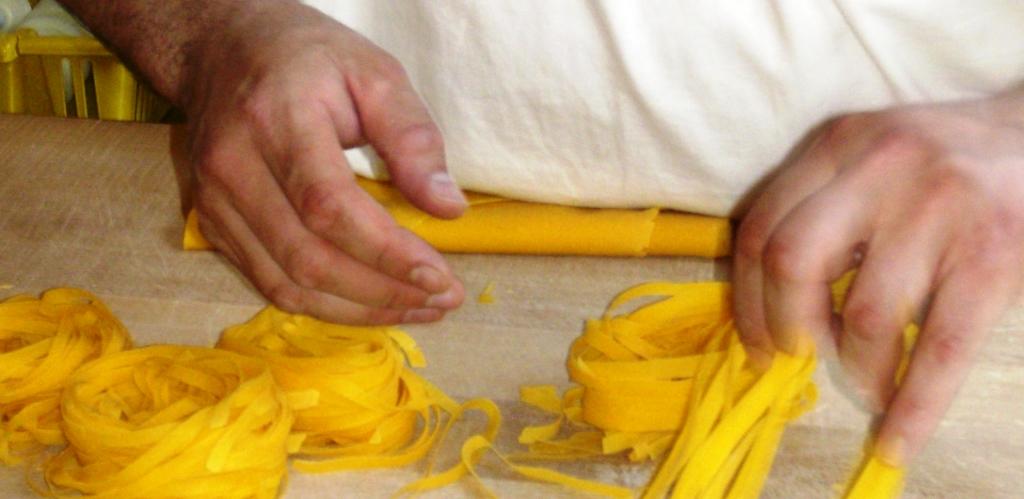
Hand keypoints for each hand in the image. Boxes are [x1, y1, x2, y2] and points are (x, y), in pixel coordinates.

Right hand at [182, 2, 465, 323]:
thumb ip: (412, 138)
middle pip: (308, 256)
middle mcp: (234, 166)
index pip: (328, 205)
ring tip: (418, 307)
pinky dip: (326, 304)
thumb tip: (448, 208)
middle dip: (383, 291)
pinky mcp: (212, 224)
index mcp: (276, 118)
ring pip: (287, 282)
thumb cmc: (309, 58)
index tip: (438, 276)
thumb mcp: (375, 73)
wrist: (223, 48)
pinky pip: (270, 283)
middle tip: (442, 299)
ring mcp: (215, 201)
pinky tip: (372, 301)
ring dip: (359, 309)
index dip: (385, 252)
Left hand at [733, 86, 1023, 464]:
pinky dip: (914, 407)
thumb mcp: (872, 159)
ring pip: (864, 314)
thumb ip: (821, 208)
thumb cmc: (948, 163)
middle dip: (784, 327)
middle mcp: (880, 166)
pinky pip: (941, 348)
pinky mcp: (994, 253)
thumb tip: (769, 307)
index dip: (746, 300)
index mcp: (837, 143)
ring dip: (857, 368)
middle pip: (790, 262)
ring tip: (868, 382)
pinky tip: (897, 437)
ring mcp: (940, 207)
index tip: (757, 344)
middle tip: (799, 357)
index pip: (759, 228)